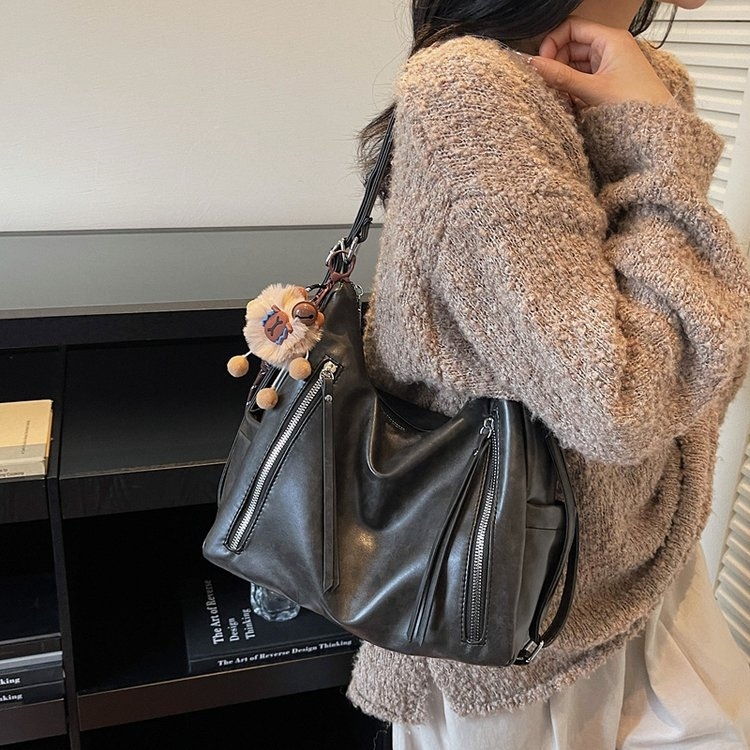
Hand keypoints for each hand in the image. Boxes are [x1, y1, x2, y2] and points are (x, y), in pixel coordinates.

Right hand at [528, 17, 674, 107]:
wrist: (654, 128)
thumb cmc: (634, 104)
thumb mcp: (591, 89)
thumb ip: (560, 77)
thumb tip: (535, 64)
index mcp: (610, 40)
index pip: (572, 28)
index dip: (553, 42)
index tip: (543, 62)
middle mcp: (610, 48)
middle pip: (572, 46)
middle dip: (557, 63)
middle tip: (548, 82)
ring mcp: (609, 65)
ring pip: (576, 64)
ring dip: (564, 77)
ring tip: (559, 94)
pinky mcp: (608, 81)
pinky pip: (583, 78)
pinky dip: (573, 87)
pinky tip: (570, 101)